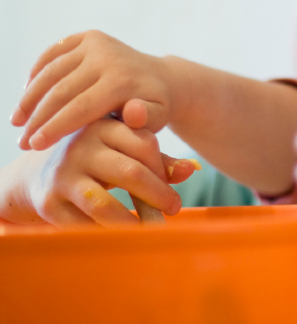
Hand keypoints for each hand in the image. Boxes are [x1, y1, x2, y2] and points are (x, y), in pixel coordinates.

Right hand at [0, 118, 196, 225]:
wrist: (37, 171)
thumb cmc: (96, 158)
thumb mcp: (123, 149)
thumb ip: (158, 160)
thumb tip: (191, 170)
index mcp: (103, 126)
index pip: (144, 144)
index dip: (164, 170)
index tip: (174, 191)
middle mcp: (81, 147)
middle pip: (129, 172)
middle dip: (157, 195)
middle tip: (174, 210)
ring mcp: (62, 175)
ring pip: (103, 205)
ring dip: (131, 224)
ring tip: (150, 232)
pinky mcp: (48, 202)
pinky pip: (82, 226)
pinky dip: (104, 235)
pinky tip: (120, 239)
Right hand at [11, 31, 172, 150]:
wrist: (162, 78)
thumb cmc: (154, 108)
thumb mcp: (157, 119)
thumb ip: (145, 120)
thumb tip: (132, 112)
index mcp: (122, 81)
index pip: (80, 108)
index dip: (54, 127)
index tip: (33, 146)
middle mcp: (107, 57)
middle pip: (61, 91)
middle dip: (38, 118)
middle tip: (21, 142)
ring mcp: (96, 43)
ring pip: (51, 72)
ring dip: (30, 98)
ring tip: (17, 122)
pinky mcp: (88, 36)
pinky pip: (52, 54)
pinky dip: (36, 74)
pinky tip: (27, 95)